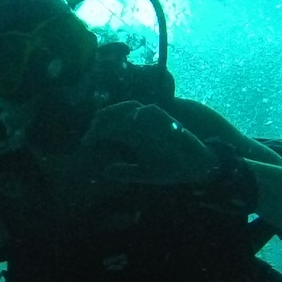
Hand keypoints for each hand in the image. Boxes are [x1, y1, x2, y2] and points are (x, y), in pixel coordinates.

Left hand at [82, 101, 218, 184]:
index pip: (110, 127)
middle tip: (91, 132)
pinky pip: (153, 111)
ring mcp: (154, 122)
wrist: (197, 168)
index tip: (85, 143)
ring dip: (117, 112)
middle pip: (117, 114)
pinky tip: (133, 119)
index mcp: (134, 136)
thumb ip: (126, 172)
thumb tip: (105, 171)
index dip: (96, 132)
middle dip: (102, 120)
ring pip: (131, 108)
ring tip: (105, 123)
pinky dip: (143, 113)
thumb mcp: (144, 173)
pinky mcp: (167, 121)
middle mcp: (141, 126)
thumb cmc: (171, 167)